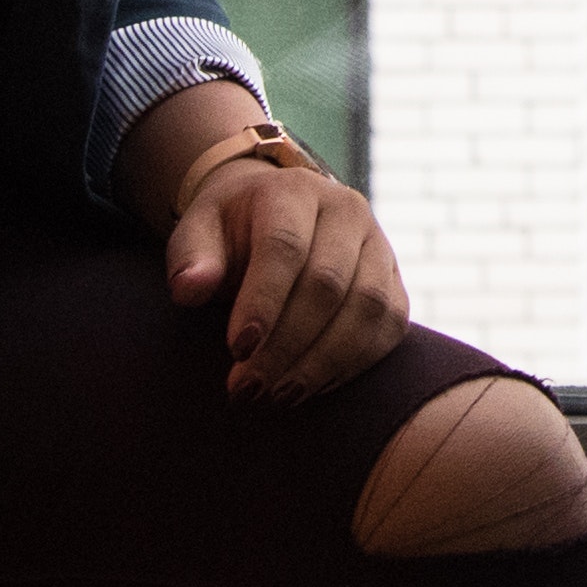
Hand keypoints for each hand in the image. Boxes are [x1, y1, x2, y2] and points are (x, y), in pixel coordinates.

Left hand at [171, 150, 411, 400]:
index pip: (285, 246)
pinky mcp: (396, 280)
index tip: (237, 350)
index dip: (263, 301)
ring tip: (279, 395)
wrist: (277, 219)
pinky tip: (313, 387)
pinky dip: (354, 364)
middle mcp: (346, 210)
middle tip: (249, 388)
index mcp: (293, 191)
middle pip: (328, 283)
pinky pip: (390, 326)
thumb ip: (191, 259)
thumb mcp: (198, 234)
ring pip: (368, 307)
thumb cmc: (231, 234)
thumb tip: (190, 289)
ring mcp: (379, 244)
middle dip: (287, 345)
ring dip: (323, 361)